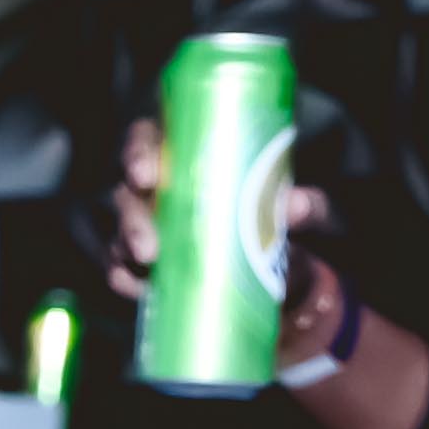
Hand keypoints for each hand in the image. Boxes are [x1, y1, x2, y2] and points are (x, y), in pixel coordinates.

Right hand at [104, 111, 346, 319]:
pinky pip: (122, 269)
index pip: (149, 140)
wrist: (282, 269)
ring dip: (127, 248)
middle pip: (128, 191)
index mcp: (186, 155)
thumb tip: (295, 206)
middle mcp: (160, 187)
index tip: (147, 174)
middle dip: (132, 215)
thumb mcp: (304, 209)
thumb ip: (306, 205)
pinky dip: (124, 279)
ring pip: (121, 231)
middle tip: (150, 244)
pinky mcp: (146, 263)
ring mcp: (148, 225)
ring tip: (148, 266)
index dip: (139, 152)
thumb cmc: (283, 218)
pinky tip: (136, 288)